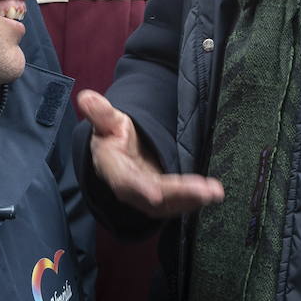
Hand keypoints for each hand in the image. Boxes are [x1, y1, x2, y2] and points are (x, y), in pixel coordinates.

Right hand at [75, 90, 223, 218]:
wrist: (118, 153)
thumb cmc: (112, 135)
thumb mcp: (107, 121)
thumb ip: (100, 112)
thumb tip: (86, 97)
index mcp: (113, 168)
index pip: (125, 181)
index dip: (139, 188)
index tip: (155, 194)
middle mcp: (131, 187)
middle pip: (155, 195)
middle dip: (180, 194)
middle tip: (205, 191)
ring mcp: (147, 196)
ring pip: (169, 203)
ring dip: (192, 199)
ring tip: (214, 193)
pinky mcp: (162, 200)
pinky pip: (177, 203)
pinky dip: (195, 201)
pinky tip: (212, 195)